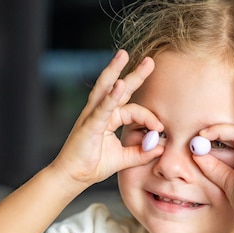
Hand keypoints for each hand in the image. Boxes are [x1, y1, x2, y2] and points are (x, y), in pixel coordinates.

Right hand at [50, 50, 163, 186]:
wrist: (73, 177)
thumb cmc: (93, 165)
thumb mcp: (123, 159)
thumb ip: (141, 153)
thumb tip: (161, 147)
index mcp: (109, 118)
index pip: (133, 110)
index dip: (149, 118)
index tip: (160, 128)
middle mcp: (100, 112)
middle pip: (119, 89)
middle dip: (135, 74)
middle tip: (150, 61)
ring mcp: (93, 116)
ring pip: (106, 89)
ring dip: (115, 71)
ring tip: (124, 55)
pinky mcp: (89, 125)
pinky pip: (102, 108)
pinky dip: (111, 97)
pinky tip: (119, 85)